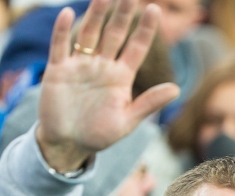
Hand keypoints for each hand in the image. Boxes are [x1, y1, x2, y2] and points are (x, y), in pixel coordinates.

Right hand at [36, 0, 178, 171]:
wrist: (68, 144)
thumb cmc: (99, 135)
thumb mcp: (127, 121)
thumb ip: (148, 103)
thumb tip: (176, 89)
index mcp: (121, 78)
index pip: (136, 48)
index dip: (145, 30)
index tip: (155, 10)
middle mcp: (102, 67)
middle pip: (114, 34)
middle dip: (123, 14)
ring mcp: (80, 66)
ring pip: (90, 34)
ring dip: (97, 15)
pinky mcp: (58, 71)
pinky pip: (61, 46)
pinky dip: (63, 30)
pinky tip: (69, 13)